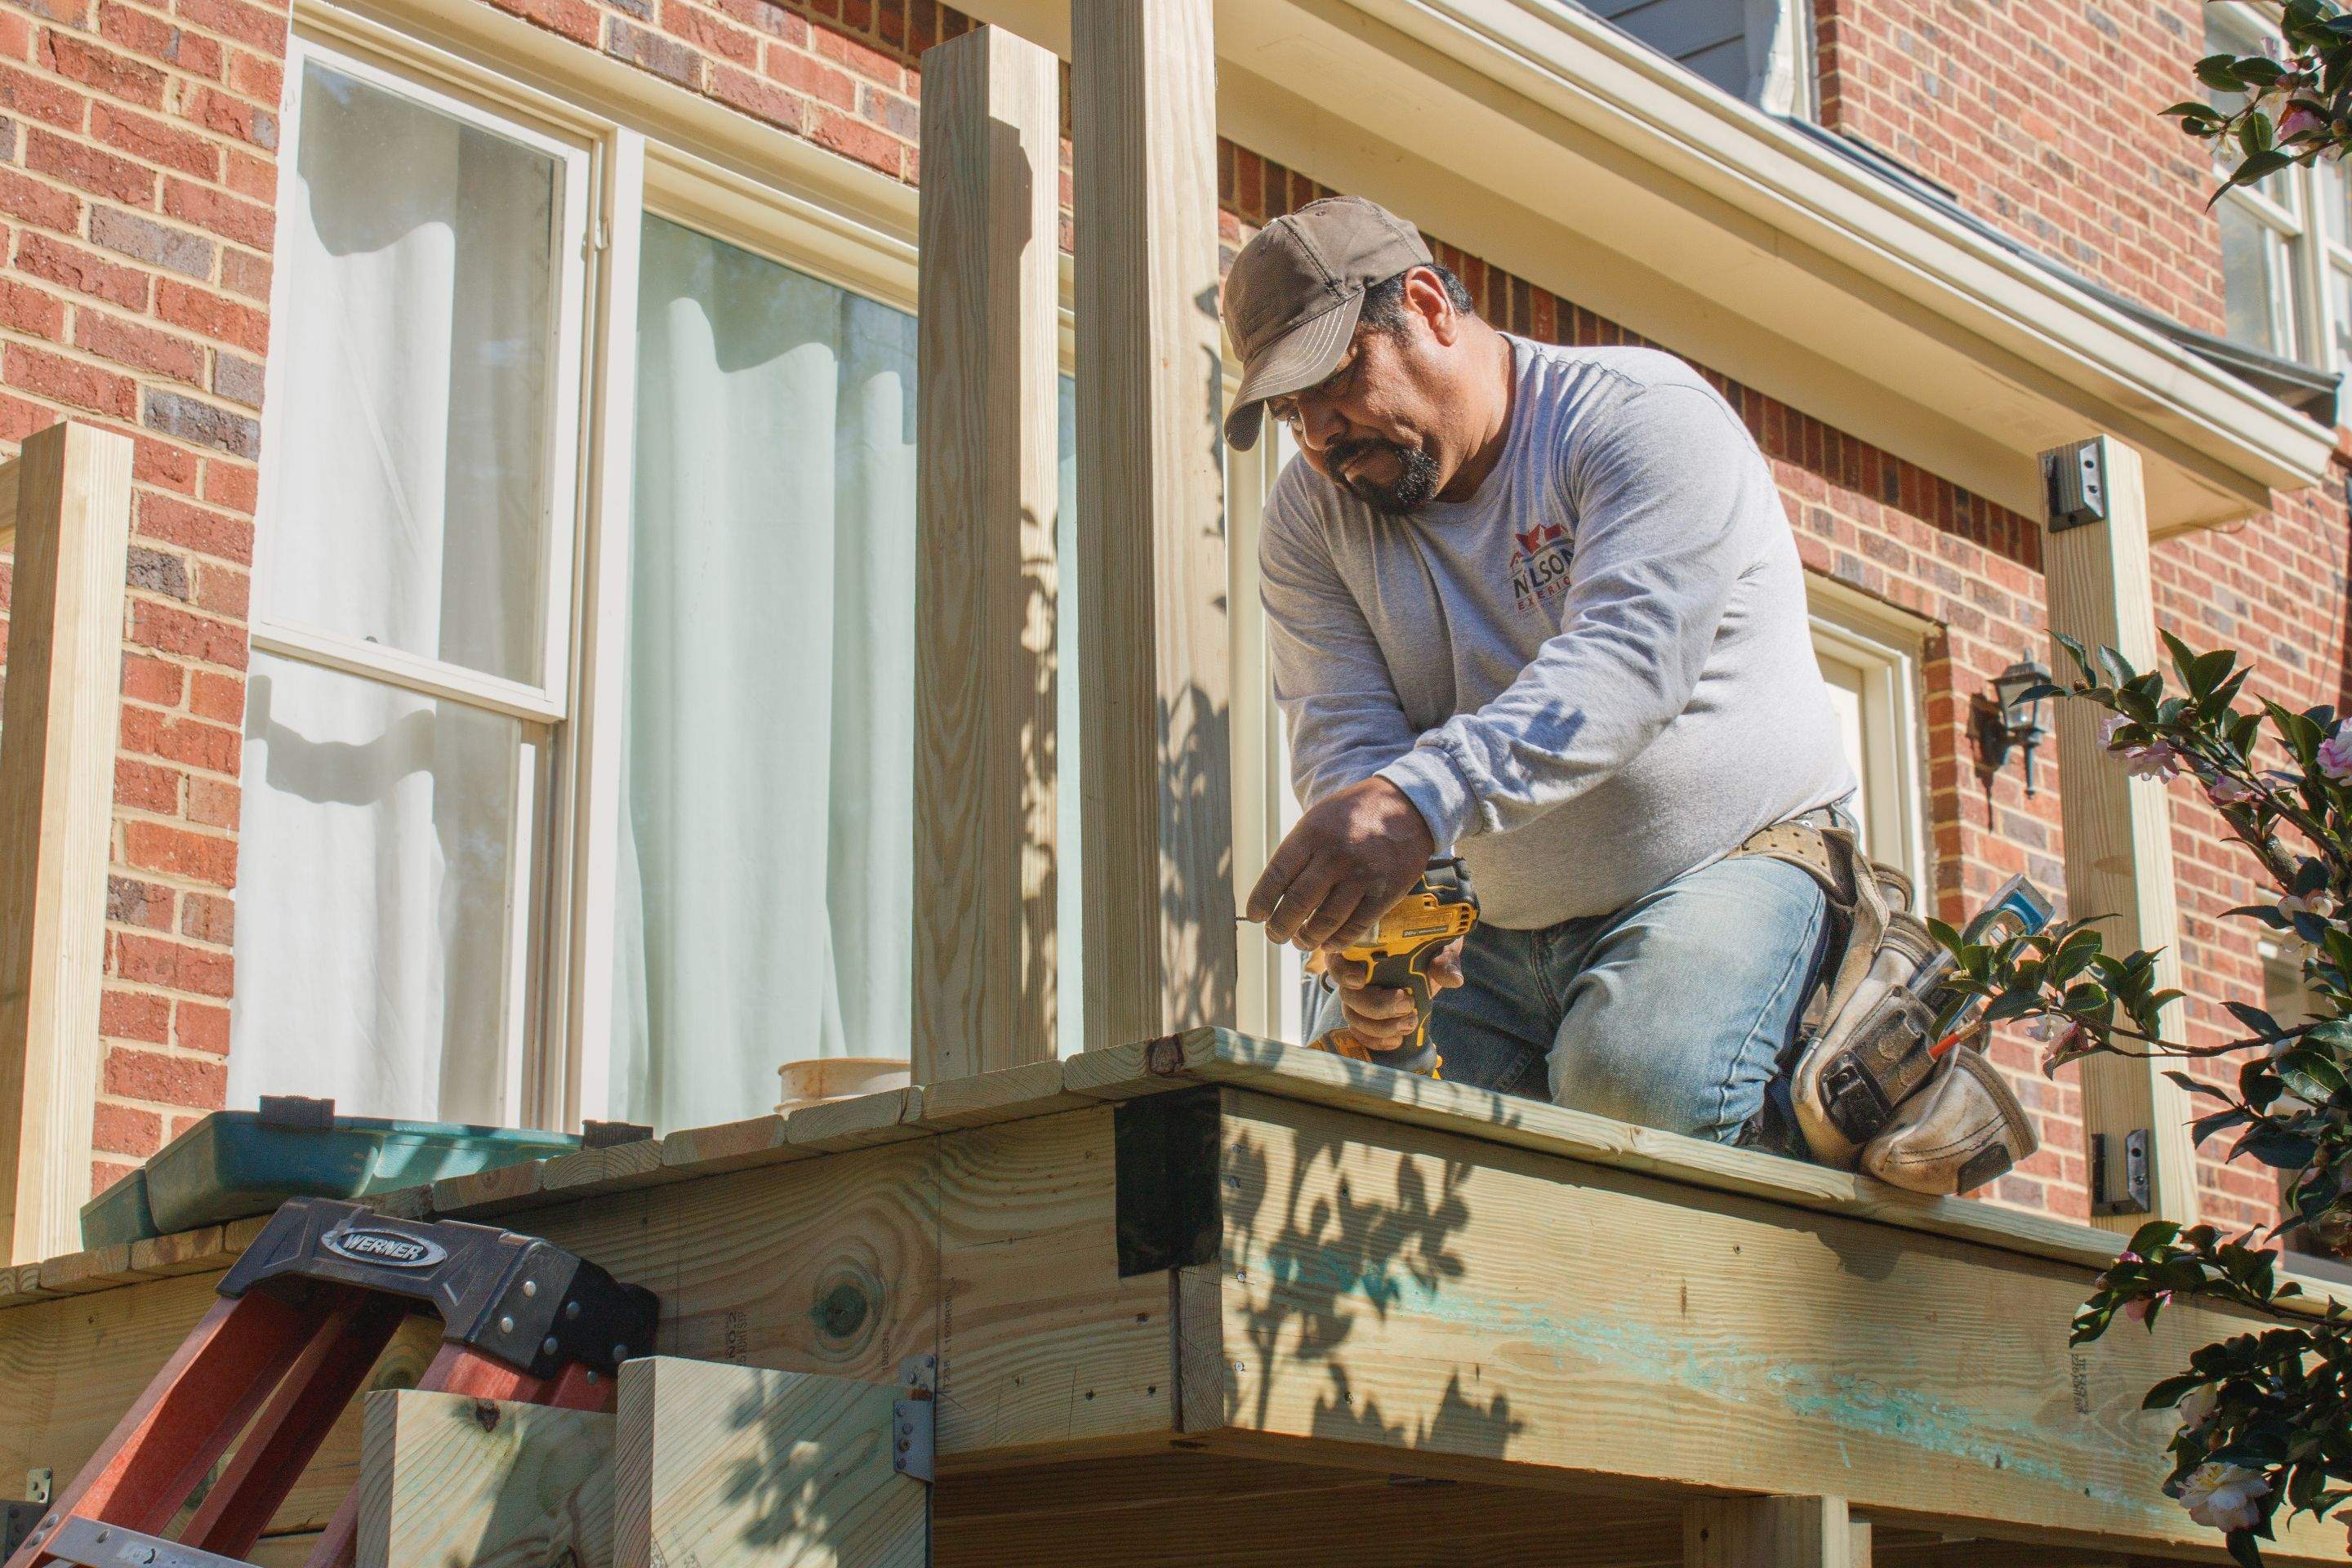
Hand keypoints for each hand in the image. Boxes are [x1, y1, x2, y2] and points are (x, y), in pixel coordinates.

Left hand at [1246, 776, 1435, 947]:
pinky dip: (1338, 941)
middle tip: (1275, 935)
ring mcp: (1362, 875)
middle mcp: (1335, 855)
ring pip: (1324, 921)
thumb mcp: (1319, 819)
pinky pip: (1355, 927)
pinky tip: (1328, 943)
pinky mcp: (1385, 892)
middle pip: (1297, 903)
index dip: (1261, 901)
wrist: (1406, 806)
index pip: (1277, 875)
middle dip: (1279, 927)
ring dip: (1307, 938)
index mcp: (1312, 833)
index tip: (1255, 915)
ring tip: (1300, 941)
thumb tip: (1272, 892)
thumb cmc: (1354, 816)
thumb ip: (1297, 851)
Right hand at [1329, 938, 1466, 1044]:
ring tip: (1409, 1024)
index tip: (1360, 980)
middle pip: (1348, 995)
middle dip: (1377, 1006)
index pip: (1339, 959)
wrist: (1432, 963)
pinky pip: (1360, 1034)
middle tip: (1407, 1005)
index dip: (1343, 972)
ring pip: (1354, 1017)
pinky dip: (1376, 1041)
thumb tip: (1452, 978)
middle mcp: (1355, 973)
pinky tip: (1396, 1041)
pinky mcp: (1366, 1018)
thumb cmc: (1430, 948)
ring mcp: (1358, 998)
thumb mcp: (1440, 947)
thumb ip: (1444, 960)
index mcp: (1364, 949)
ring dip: (1380, 1027)